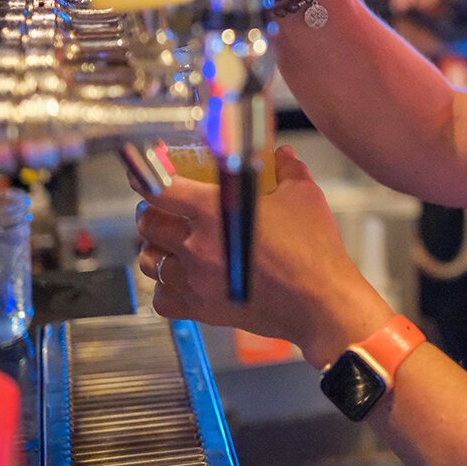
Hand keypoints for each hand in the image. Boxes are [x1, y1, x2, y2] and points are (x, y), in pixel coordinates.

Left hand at [134, 146, 393, 366]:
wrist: (321, 302)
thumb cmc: (314, 250)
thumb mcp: (304, 196)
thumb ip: (287, 170)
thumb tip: (283, 156)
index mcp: (214, 211)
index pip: (159, 189)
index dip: (146, 178)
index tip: (145, 175)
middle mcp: (197, 246)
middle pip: (147, 223)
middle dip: (151, 212)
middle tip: (164, 209)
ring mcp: (196, 280)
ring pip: (149, 261)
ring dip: (155, 248)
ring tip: (169, 244)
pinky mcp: (203, 309)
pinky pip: (162, 299)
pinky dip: (165, 288)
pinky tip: (180, 280)